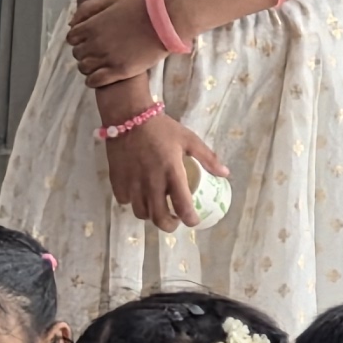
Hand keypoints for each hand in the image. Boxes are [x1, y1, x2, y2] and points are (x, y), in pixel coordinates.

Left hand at [64, 0, 164, 91]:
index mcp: (92, 26)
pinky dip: (93, 80)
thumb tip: (71, 23)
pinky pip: (94, 82)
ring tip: (99, 63)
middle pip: (77, 53)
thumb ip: (87, 9)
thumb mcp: (111, 0)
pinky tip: (100, 76)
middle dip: (84, 52)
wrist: (165, 23)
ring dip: (88, 66)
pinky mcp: (119, 71)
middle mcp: (95, 43)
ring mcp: (107, 58)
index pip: (71, 38)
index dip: (78, 39)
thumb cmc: (139, 9)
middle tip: (96, 51)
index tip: (88, 40)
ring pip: (83, 68)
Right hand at [102, 110, 224, 231]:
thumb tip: (225, 174)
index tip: (193, 221)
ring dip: (151, 214)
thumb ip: (207, 158)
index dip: (189, 219)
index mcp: (172, 172)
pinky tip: (139, 193)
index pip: (182, 206)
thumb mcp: (188, 139)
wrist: (128, 116)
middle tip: (174, 220)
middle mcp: (151, 182)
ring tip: (157, 207)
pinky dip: (133, 201)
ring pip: (141, 213)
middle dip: (169, 225)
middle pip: (159, 218)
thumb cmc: (161, 128)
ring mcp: (132, 182)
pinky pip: (125, 200)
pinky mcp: (117, 179)